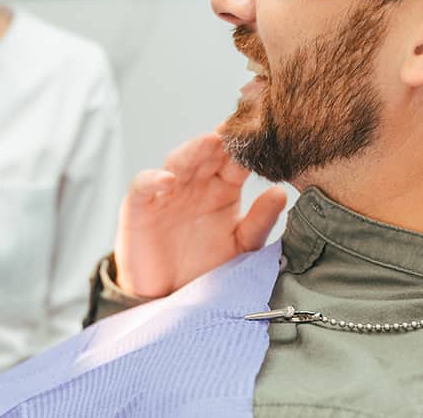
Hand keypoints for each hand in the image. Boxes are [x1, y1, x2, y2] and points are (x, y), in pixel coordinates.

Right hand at [114, 132, 287, 298]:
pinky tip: (168, 180)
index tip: (268, 130)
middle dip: (224, 139)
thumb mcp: (240, 246)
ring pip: (179, 161)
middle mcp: (195, 184)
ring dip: (194, 150)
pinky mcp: (140, 205)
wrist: (169, 297)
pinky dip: (153, 179)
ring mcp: (167, 191)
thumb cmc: (206, 268)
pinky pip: (144, 185)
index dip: (249, 146)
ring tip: (212, 141)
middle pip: (209, 153)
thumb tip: (282, 192)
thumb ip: (260, 221)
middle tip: (242, 125)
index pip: (237, 160)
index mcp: (223, 189)